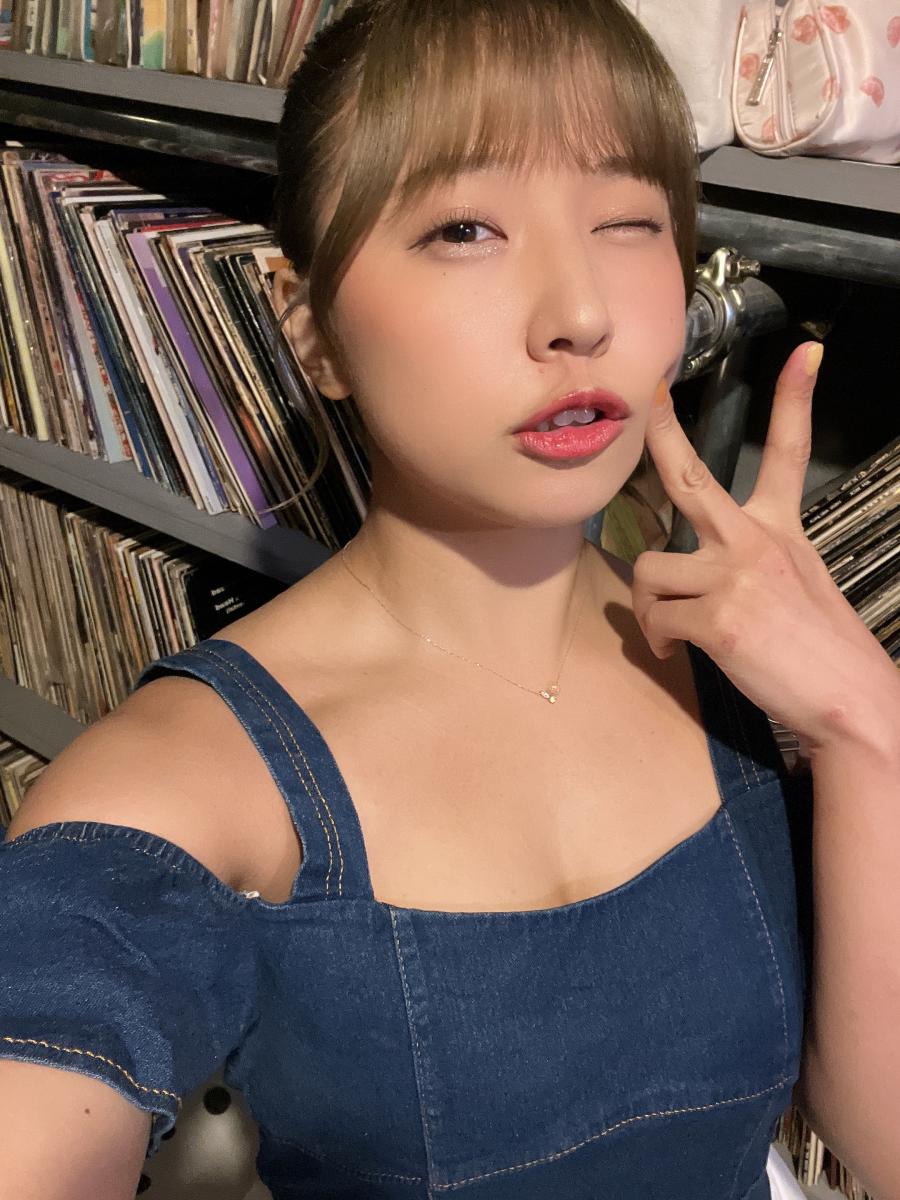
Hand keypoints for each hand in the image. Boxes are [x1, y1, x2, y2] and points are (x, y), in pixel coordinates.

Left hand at [631, 341, 897, 752]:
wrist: (851, 698)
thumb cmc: (820, 647)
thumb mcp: (797, 584)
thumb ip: (747, 564)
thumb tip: (696, 575)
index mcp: (780, 529)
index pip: (788, 452)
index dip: (795, 398)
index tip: (805, 352)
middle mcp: (755, 542)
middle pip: (691, 478)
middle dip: (663, 432)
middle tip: (653, 398)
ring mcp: (735, 577)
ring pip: (649, 570)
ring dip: (649, 604)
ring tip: (670, 630)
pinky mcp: (718, 619)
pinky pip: (656, 618)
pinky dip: (657, 639)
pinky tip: (675, 650)